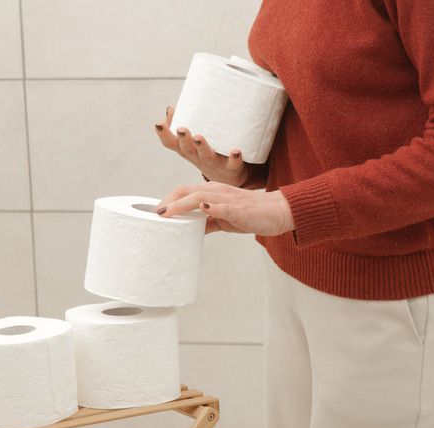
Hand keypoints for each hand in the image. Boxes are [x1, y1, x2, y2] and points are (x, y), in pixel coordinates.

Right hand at [154, 107, 247, 186]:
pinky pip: (232, 164)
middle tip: (181, 129)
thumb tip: (170, 109)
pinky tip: (236, 151)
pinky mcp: (230, 167)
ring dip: (203, 147)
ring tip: (199, 138)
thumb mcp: (192, 142)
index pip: (171, 144)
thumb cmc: (206, 153)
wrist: (227, 178)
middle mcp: (198, 157)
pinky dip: (234, 158)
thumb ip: (183, 123)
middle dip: (184, 139)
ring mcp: (214, 163)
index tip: (158, 124)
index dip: (164, 135)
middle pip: (188, 149)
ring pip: (207, 156)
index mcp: (187, 150)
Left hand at [156, 182, 294, 235]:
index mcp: (212, 192)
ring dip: (181, 204)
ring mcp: (229, 200)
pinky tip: (203, 209)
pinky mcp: (241, 210)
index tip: (154, 213)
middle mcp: (218, 191)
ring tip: (167, 213)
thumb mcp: (225, 219)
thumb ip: (207, 222)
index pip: (184, 191)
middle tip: (155, 215)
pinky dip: (213, 208)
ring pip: (201, 196)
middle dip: (168, 201)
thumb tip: (188, 231)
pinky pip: (225, 207)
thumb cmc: (251, 214)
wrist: (279, 212)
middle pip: (187, 190)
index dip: (167, 200)